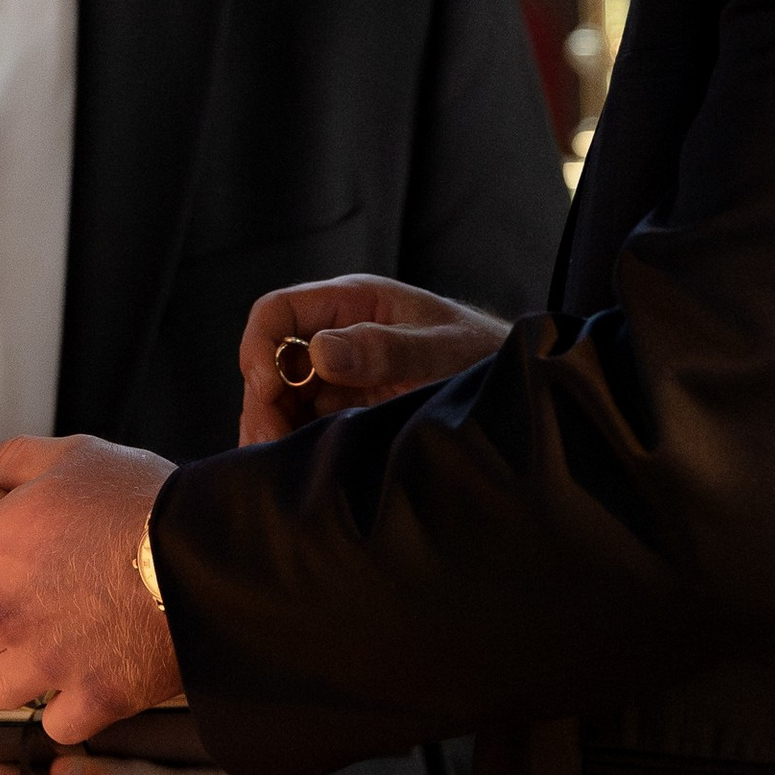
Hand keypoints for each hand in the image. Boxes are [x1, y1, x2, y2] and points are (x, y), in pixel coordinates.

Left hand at [0, 435, 182, 744]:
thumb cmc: (143, 499)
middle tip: (39, 610)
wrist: (214, 551)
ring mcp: (49, 662)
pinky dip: (72, 710)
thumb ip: (10, 458)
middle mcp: (7, 614)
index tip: (1, 578)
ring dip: (22, 676)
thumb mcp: (73, 458)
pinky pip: (57, 725)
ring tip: (58, 652)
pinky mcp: (94, 697)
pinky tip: (91, 681)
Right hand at [240, 276, 510, 442]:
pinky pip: (301, 424)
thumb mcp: (441, 350)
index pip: (277, 313)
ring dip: (272, 429)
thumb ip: (385, 348)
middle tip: (271, 447)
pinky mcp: (345, 409)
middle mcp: (336, 334)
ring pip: (279, 399)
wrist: (514, 390)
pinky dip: (290, 447)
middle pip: (269, 362)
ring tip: (281, 467)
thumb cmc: (483, 357)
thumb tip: (320, 352)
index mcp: (353, 303)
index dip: (259, 349)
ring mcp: (338, 374)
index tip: (266, 391)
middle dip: (262, 403)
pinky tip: (298, 472)